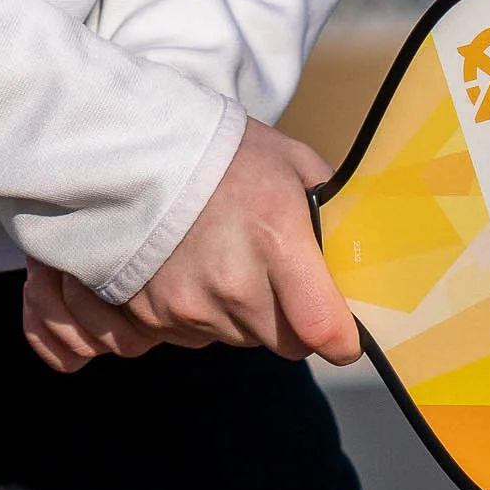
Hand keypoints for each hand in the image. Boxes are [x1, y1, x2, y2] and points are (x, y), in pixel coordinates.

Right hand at [21, 120, 359, 374]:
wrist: (128, 147)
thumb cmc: (221, 151)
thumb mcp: (291, 162)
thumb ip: (332, 210)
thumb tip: (362, 247)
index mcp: (277, 238)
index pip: (322, 329)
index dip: (341, 340)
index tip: (344, 337)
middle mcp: (233, 282)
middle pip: (283, 342)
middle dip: (289, 320)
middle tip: (275, 276)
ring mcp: (186, 303)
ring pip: (238, 339)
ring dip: (241, 315)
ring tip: (225, 261)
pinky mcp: (149, 315)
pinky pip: (193, 336)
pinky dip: (198, 314)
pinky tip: (191, 270)